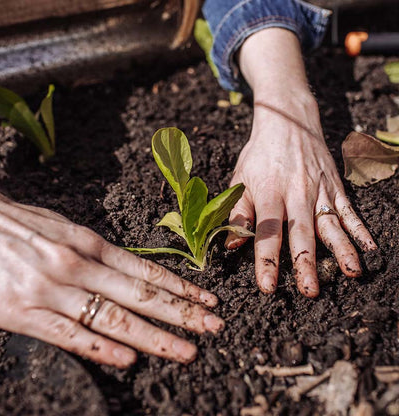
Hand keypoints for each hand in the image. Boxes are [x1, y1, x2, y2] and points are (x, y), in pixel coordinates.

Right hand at [0, 182, 223, 367]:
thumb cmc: (25, 226)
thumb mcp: (69, 231)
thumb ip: (101, 253)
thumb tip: (135, 274)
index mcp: (91, 244)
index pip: (147, 271)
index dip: (182, 287)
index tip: (209, 300)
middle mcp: (78, 266)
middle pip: (141, 296)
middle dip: (183, 314)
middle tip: (215, 327)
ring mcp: (53, 290)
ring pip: (113, 317)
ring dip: (155, 337)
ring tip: (187, 350)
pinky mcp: (24, 312)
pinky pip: (69, 334)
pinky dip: (101, 348)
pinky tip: (129, 359)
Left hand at [225, 29, 376, 296]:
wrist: (288, 121)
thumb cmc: (259, 155)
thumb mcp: (240, 179)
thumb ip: (237, 212)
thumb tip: (231, 245)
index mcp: (268, 192)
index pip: (267, 231)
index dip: (267, 259)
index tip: (268, 286)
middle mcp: (296, 192)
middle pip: (301, 232)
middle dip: (306, 263)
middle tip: (310, 291)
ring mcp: (318, 189)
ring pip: (331, 223)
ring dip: (341, 249)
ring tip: (351, 273)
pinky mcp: (334, 185)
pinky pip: (348, 209)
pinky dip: (359, 228)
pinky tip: (369, 247)